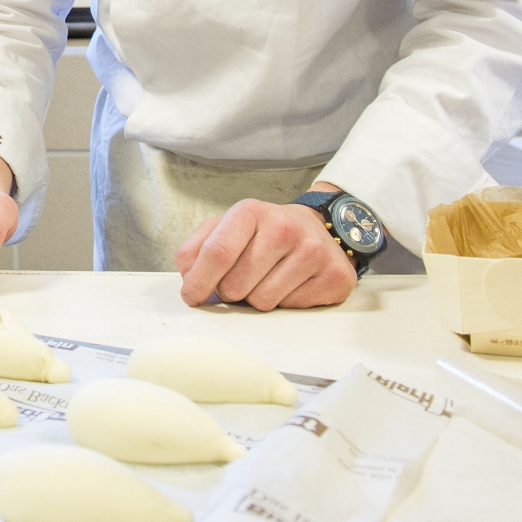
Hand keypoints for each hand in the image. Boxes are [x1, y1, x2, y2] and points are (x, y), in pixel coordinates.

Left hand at [174, 189, 357, 309]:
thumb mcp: (226, 228)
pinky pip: (290, 308)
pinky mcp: (333, 276)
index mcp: (251, 212)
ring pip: (262, 302)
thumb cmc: (264, 234)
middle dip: (229, 292)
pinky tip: (290, 284)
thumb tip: (188, 277)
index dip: (198, 281)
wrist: (317, 229)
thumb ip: (197, 249)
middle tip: (240, 280)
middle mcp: (284, 227)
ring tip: (266, 280)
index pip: (217, 252)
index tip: (191, 297)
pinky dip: (284, 304)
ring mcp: (313, 251)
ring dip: (256, 299)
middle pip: (236, 285)